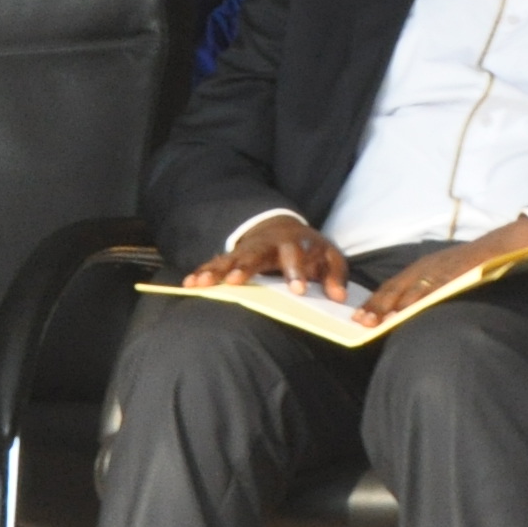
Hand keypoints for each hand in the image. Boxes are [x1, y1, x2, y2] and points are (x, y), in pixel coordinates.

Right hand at [187, 212, 353, 301]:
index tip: (297, 290)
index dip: (296, 271)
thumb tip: (338, 297)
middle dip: (243, 268)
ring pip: (229, 259)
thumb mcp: (330, 257)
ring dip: (214, 271)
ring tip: (200, 284)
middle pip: (254, 254)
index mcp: (294, 244)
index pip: (296, 256)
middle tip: (233, 281)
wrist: (284, 229)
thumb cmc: (310, 251)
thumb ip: (335, 275)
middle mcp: (267, 245)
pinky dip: (202, 272)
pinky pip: (215, 263)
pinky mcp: (233, 256)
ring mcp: (247, 250)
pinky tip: (189, 284)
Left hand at [357, 215, 527, 323]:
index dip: (374, 302)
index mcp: (419, 268)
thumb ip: (423, 288)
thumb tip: (402, 311)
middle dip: (378, 306)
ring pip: (413, 291)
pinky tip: (414, 312)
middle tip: (363, 322)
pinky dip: (425, 301)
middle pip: (396, 288)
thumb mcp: (440, 272)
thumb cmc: (467, 264)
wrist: (498, 247)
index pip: (391, 286)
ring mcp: (440, 271)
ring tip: (382, 322)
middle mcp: (425, 268)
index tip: (359, 318)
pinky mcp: (457, 274)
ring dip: (397, 307)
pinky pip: (438, 289)